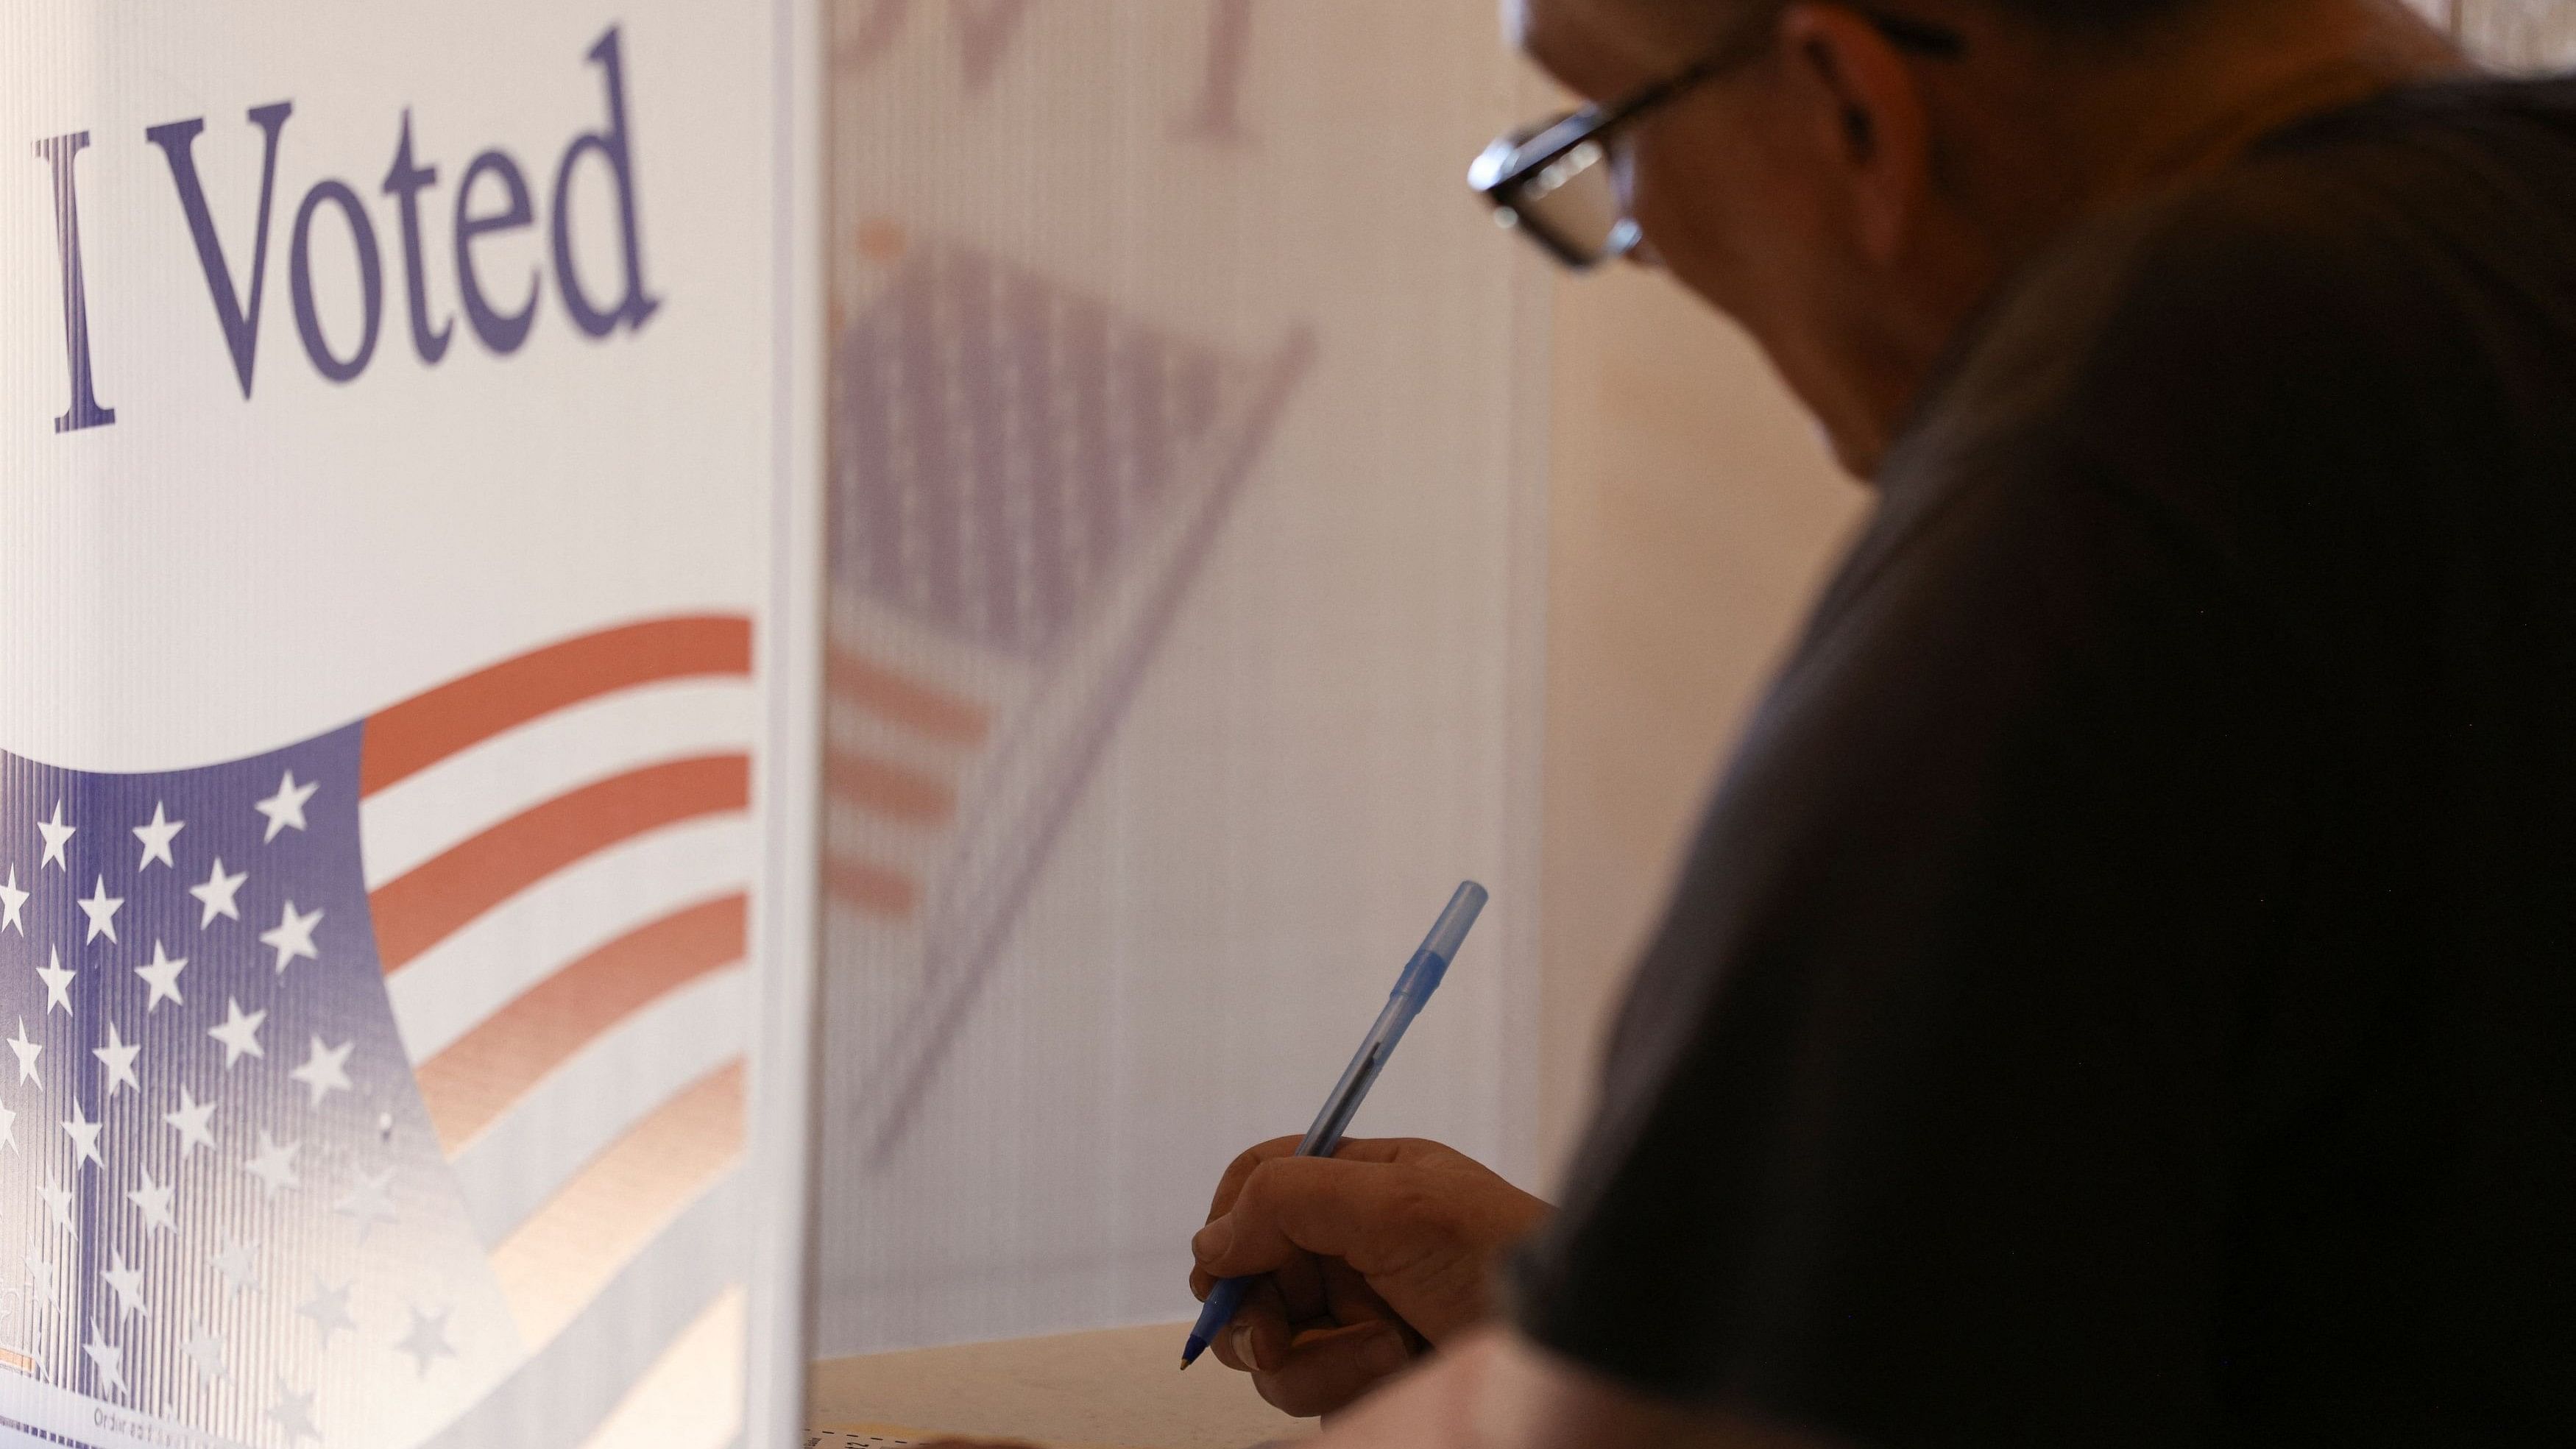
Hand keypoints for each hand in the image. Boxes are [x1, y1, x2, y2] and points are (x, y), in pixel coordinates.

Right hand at [1187, 1137, 1550, 1417]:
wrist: (1563, 1351)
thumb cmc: (1501, 1259)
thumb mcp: (1397, 1207)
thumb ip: (1293, 1200)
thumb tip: (1210, 1239)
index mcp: (1361, 1183)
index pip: (1259, 1182)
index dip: (1229, 1222)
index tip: (1223, 1270)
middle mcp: (1351, 1245)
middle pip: (1249, 1273)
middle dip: (1261, 1310)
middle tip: (1275, 1337)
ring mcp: (1355, 1314)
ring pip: (1270, 1344)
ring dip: (1316, 1356)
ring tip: (1386, 1351)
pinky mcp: (1363, 1373)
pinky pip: (1304, 1389)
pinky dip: (1337, 1384)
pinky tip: (1394, 1371)